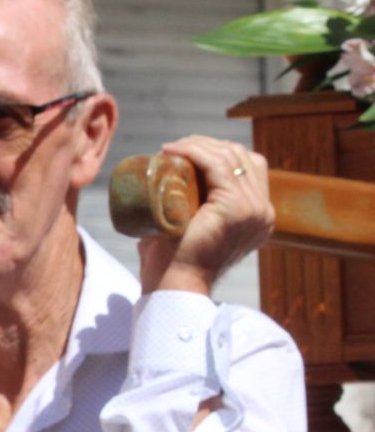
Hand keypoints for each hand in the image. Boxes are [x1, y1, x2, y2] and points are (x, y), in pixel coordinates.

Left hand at [138, 135, 273, 296]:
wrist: (173, 286)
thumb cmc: (171, 262)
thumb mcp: (191, 229)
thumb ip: (193, 212)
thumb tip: (168, 191)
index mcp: (257, 216)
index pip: (247, 167)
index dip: (217, 152)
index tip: (182, 151)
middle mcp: (263, 212)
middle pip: (242, 157)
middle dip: (208, 145)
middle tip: (175, 148)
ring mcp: (254, 209)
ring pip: (231, 157)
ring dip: (199, 145)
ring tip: (171, 149)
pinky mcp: (237, 208)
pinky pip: (219, 166)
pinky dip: (196, 152)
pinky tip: (174, 150)